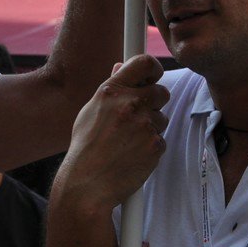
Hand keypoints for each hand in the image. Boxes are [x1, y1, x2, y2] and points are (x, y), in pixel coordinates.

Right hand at [51, 54, 169, 213]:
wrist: (87, 184)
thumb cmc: (86, 147)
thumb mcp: (91, 111)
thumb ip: (110, 89)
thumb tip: (119, 66)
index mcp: (112, 91)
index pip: (145, 62)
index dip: (154, 68)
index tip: (153, 76)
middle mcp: (130, 103)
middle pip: (162, 91)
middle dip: (155, 103)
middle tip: (139, 117)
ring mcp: (144, 124)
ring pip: (161, 118)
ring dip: (151, 127)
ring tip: (128, 142)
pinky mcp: (155, 144)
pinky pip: (160, 139)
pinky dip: (150, 147)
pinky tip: (132, 155)